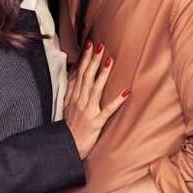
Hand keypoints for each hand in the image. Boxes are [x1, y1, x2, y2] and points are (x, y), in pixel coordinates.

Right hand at [64, 42, 129, 159]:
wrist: (66, 147)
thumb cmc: (69, 128)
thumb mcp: (66, 106)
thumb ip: (71, 90)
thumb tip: (75, 74)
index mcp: (73, 97)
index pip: (79, 74)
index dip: (84, 59)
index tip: (89, 45)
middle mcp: (80, 101)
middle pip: (87, 77)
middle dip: (93, 61)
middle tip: (100, 46)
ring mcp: (88, 111)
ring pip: (96, 89)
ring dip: (103, 74)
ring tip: (110, 60)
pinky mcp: (96, 122)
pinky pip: (108, 110)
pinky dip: (117, 101)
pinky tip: (126, 92)